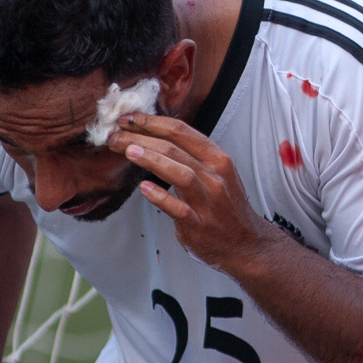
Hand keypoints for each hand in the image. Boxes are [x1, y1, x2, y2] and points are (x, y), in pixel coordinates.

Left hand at [114, 114, 275, 274]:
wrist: (245, 243)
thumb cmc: (224, 206)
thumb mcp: (216, 173)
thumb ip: (191, 157)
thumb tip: (154, 137)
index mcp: (217, 159)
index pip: (181, 131)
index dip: (152, 122)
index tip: (129, 119)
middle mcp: (215, 177)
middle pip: (175, 149)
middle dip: (142, 138)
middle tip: (117, 135)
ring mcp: (208, 202)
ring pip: (180, 174)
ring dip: (152, 160)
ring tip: (129, 151)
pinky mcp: (199, 226)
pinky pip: (179, 209)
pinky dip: (161, 197)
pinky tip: (144, 188)